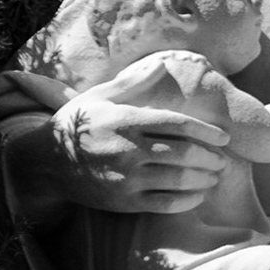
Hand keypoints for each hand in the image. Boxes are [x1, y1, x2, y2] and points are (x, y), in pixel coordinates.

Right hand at [49, 93, 228, 213]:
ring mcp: (126, 178)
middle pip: (183, 153)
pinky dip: (187, 201)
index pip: (177, 123)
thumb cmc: (78, 125)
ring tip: (215, 177)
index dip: (206, 131)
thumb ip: (133, 83)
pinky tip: (198, 196)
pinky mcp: (124, 201)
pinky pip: (164, 203)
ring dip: (204, 180)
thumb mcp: (100, 97)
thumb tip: (161, 65)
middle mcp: (128, 149)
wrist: (46, 163)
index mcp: (126, 120)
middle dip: (210, 158)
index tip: (224, 137)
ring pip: (178, 180)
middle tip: (223, 161)